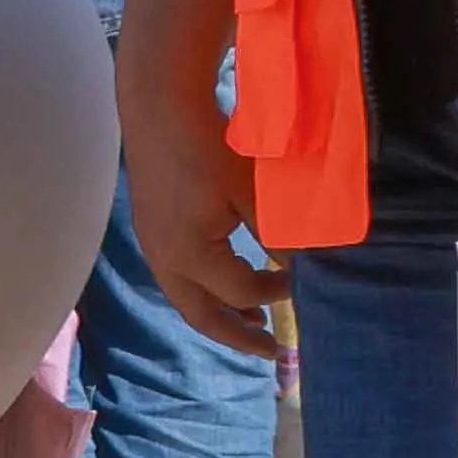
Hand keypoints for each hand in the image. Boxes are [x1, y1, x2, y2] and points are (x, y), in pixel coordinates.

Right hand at [123, 71, 288, 355]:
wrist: (160, 105)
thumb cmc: (210, 146)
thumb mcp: (253, 192)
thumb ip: (277, 235)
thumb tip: (302, 266)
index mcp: (190, 255)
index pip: (242, 291)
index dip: (278, 293)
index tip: (305, 284)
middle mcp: (164, 258)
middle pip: (200, 315)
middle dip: (236, 336)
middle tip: (271, 353)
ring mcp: (153, 243)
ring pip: (185, 296)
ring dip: (219, 312)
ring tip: (251, 320)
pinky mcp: (151, 226)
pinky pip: (178, 274)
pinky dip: (204, 286)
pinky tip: (223, 278)